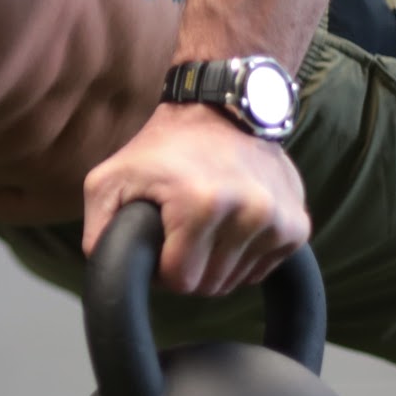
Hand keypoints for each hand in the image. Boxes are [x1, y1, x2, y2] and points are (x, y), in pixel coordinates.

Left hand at [81, 105, 309, 296]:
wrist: (220, 110)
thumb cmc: (160, 148)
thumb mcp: (109, 179)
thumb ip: (98, 230)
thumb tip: (107, 270)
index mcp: (203, 204)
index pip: (181, 280)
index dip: (162, 267)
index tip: (160, 238)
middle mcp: (251, 212)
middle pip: (210, 285)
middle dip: (189, 266)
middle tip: (179, 230)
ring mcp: (280, 220)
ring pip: (237, 281)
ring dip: (216, 261)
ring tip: (204, 222)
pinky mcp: (298, 225)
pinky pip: (262, 269)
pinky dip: (242, 255)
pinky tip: (230, 223)